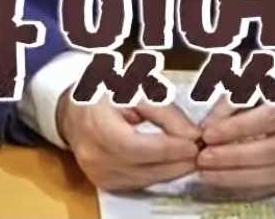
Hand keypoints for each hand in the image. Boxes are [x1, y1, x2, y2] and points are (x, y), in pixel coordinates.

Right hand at [56, 97, 201, 191]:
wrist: (72, 113)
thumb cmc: (104, 95)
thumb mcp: (133, 90)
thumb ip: (164, 111)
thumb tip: (193, 135)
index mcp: (96, 126)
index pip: (139, 146)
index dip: (171, 146)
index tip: (197, 141)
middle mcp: (94, 156)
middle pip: (145, 167)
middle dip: (178, 161)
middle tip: (202, 150)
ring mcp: (98, 174)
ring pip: (146, 179)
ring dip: (173, 170)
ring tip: (190, 155)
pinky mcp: (105, 184)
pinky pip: (140, 183)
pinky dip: (159, 174)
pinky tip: (172, 162)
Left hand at [195, 66, 274, 195]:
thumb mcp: (267, 74)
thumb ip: (238, 93)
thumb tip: (210, 121)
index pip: (270, 116)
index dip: (237, 127)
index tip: (208, 132)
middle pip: (273, 149)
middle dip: (234, 156)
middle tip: (204, 157)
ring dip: (238, 175)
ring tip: (209, 171)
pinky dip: (252, 183)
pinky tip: (228, 178)